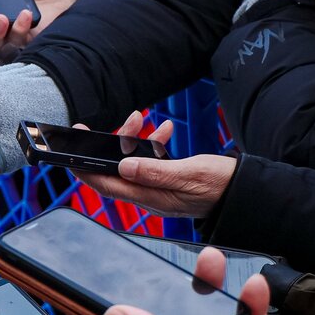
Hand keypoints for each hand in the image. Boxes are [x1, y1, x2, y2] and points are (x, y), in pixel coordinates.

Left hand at [70, 114, 233, 219]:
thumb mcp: (189, 174)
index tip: (67, 154)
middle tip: (88, 128)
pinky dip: (152, 144)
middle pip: (113, 171)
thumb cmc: (221, 186)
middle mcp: (149, 195)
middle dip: (103, 148)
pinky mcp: (168, 180)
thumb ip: (156, 172)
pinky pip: (151, 161)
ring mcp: (158, 188)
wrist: (246, 193)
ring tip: (138, 117)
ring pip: (131, 162)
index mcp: (150, 197)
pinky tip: (163, 130)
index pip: (105, 184)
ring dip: (131, 140)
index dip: (84, 170)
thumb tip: (124, 166)